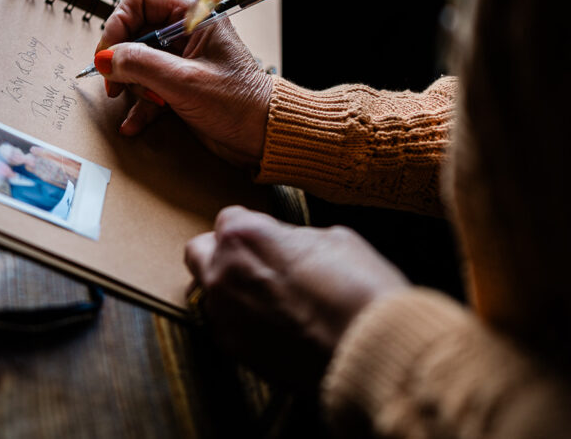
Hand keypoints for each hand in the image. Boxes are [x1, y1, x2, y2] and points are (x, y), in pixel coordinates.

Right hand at [95, 0, 273, 166]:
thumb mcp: (184, 82)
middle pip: (135, 32)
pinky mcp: (180, 85)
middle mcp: (187, 33)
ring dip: (132, 84)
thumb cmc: (241, 105)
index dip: (119, 23)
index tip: (108, 52)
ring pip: (138, 61)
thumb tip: (106, 58)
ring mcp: (183, 60)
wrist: (262, 138)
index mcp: (196, 17)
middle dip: (122, 59)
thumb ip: (140, 65)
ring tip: (137, 101)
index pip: (142, 0)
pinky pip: (148, 86)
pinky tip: (133, 122)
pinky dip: (139, 105)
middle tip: (114, 81)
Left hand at [185, 207, 408, 387]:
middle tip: (256, 262)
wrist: (370, 352)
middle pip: (200, 251)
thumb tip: (287, 245)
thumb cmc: (359, 289)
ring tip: (268, 298)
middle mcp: (221, 273)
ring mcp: (223, 315)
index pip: (230, 218)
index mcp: (244, 236)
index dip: (256, 228)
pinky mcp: (233, 350)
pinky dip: (241, 321)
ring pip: (208, 291)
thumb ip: (294, 237)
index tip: (275, 240)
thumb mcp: (334, 239)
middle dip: (222, 252)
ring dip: (230, 288)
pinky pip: (224, 324)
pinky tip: (273, 325)